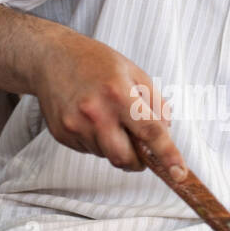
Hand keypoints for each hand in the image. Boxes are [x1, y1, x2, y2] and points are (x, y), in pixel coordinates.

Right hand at [32, 28, 186, 178]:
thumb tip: (166, 134)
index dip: (167, 154)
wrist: (50, 57)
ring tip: (106, 116)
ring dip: (115, 145)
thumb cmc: (94, 62)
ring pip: (106, 155)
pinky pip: (89, 151)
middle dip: (138, 161)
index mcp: (118, 93)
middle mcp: (95, 112)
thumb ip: (155, 103)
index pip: (149, 131)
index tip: (179, 172)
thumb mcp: (133, 72)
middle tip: (139, 147)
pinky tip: (90, 119)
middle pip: (125, 158)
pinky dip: (97, 141)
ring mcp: (75, 126)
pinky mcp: (62, 135)